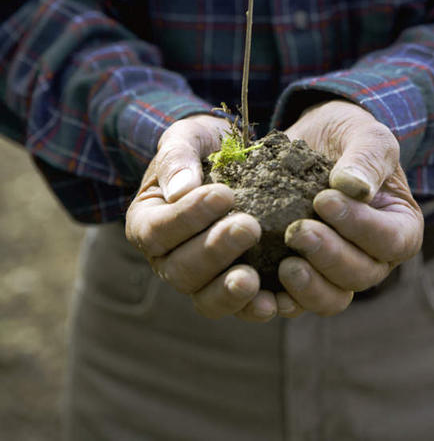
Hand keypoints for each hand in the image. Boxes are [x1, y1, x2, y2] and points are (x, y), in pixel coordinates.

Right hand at [125, 114, 276, 320]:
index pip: (158, 230)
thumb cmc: (202, 146)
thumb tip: (181, 189)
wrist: (232, 158)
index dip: (189, 217)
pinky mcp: (231, 287)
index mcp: (147, 222)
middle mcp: (167, 259)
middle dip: (215, 251)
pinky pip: (238, 308)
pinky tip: (275, 301)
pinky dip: (254, 308)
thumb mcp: (186, 137)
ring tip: (253, 279)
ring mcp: (199, 278)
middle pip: (181, 271)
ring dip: (229, 292)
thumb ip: (178, 157)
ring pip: (205, 299)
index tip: (224, 194)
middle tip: (250, 226)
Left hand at [277, 100, 423, 317]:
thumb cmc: (349, 137)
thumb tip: (355, 188)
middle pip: (360, 274)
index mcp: (400, 227)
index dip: (360, 227)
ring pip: (332, 298)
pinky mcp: (302, 275)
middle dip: (329, 256)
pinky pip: (295, 300)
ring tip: (285, 265)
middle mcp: (373, 258)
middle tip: (297, 230)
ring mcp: (337, 272)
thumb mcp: (366, 135)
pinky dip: (279, 297)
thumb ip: (367, 158)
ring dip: (309, 287)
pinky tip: (259, 281)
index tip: (324, 200)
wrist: (314, 141)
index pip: (391, 240)